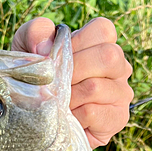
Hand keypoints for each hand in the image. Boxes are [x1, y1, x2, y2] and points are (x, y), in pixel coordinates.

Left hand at [12, 17, 132, 147]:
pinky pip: (92, 112)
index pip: (103, 30)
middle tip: (54, 84)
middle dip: (72, 70)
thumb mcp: (28, 49)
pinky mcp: (118, 118)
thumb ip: (35, 33)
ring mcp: (122, 93)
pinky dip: (72, 115)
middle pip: (107, 56)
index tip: (57, 58)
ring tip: (59, 103)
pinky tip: (68, 118)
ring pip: (95, 87)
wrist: (40, 120)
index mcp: (103, 45)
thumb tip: (45, 46)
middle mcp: (119, 67)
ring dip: (68, 97)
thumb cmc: (39, 80)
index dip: (76, 42)